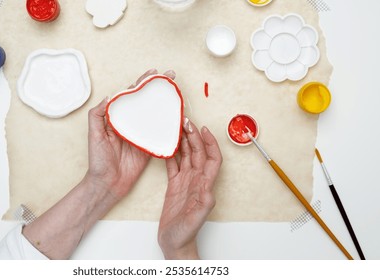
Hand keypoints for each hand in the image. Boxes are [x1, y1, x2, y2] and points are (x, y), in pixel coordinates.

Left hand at [85, 69, 175, 200]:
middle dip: (158, 87)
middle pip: (146, 100)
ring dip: (166, 102)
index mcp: (118, 118)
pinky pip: (161, 132)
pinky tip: (177, 114)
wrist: (108, 183)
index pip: (131, 95)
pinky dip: (169, 123)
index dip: (142, 82)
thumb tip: (110, 96)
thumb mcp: (94, 134)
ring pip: (155, 113)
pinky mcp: (150, 146)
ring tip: (176, 91)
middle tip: (170, 76)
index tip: (153, 73)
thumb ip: (98, 114)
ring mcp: (142, 134)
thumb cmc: (98, 160)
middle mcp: (131, 123)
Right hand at [158, 119, 222, 258]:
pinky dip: (171, 153)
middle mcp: (196, 180)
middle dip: (193, 136)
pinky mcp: (174, 184)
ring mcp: (185, 181)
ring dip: (183, 141)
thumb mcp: (195, 219)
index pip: (212, 159)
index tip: (203, 129)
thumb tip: (209, 188)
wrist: (174, 242)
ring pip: (186, 156)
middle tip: (185, 122)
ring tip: (176, 127)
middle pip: (198, 153)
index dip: (210, 143)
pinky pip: (173, 164)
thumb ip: (203, 204)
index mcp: (204, 185)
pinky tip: (166, 145)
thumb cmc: (186, 233)